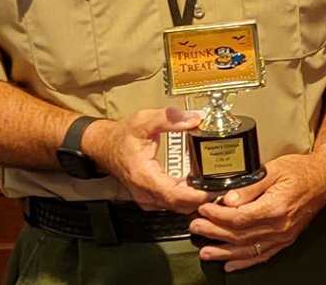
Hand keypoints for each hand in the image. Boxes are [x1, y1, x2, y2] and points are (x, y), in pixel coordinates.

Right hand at [82, 107, 213, 213]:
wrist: (104, 146)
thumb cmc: (122, 135)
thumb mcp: (145, 120)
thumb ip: (170, 118)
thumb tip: (195, 119)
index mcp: (143, 176)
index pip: (174, 195)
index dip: (196, 196)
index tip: (214, 188)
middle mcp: (145, 192)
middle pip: (179, 205)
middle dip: (201, 198)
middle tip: (221, 184)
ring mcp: (146, 198)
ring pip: (176, 207)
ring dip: (195, 199)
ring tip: (213, 183)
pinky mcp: (149, 198)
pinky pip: (171, 203)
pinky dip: (186, 196)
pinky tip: (197, 184)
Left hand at [189, 149, 325, 271]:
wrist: (325, 178)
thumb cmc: (301, 170)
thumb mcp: (274, 169)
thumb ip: (250, 186)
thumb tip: (229, 199)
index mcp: (275, 207)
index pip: (239, 218)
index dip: (218, 215)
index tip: (204, 209)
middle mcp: (279, 226)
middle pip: (240, 235)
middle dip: (214, 232)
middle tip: (196, 228)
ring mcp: (283, 235)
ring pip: (248, 249)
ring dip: (224, 252)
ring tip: (205, 251)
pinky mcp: (286, 239)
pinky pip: (262, 255)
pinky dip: (245, 261)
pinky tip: (231, 264)